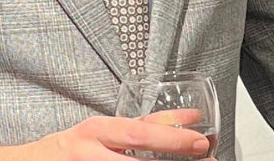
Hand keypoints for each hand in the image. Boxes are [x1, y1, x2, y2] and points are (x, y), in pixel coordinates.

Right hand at [0, 110, 210, 159]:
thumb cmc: (70, 149)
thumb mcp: (104, 131)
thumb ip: (146, 125)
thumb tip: (190, 117)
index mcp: (95, 132)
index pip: (138, 132)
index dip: (171, 137)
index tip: (200, 139)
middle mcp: (88, 154)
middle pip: (135, 157)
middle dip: (171, 154)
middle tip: (203, 155)